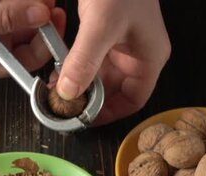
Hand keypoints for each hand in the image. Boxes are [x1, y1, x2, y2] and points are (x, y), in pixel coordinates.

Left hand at [55, 0, 170, 124]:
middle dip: (89, 100)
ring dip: (79, 84)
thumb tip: (69, 93)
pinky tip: (58, 68)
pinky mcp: (105, 30)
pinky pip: (90, 57)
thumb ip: (86, 61)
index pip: (134, 99)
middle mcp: (137, 52)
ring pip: (100, 75)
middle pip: (114, 90)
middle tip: (63, 108)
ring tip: (56, 91)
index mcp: (148, 56)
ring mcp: (121, 41)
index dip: (110, 114)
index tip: (84, 120)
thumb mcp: (101, 24)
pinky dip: (75, 65)